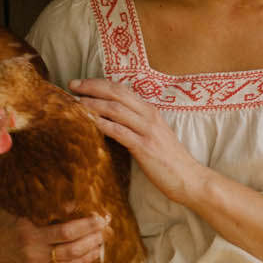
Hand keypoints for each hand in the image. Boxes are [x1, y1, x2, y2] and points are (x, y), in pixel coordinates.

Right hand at [0, 201, 108, 262]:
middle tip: (106, 221)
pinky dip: (83, 260)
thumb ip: (24, 191)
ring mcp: (35, 261)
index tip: (98, 210)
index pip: (59, 220)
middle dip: (92, 229)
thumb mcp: (8, 203)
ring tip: (104, 236)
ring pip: (71, 254)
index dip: (82, 217)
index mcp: (25, 225)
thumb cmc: (1, 221)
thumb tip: (43, 168)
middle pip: (69, 237)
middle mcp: (31, 244)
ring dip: (91, 245)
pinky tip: (95, 252)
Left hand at [71, 78, 206, 205]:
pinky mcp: (145, 147)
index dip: (99, 83)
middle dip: (91, 87)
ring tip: (74, 103)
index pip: (121, 89)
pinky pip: (119, 131)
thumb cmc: (170, 161)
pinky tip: (87, 123)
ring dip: (92, 104)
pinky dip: (101, 124)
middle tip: (72, 85)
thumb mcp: (154, 136)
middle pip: (116, 93)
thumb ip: (136, 125)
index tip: (80, 83)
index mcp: (151, 111)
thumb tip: (112, 121)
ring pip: (115, 109)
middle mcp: (149, 116)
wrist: (190, 179)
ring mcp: (147, 131)